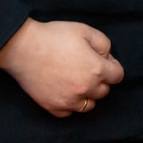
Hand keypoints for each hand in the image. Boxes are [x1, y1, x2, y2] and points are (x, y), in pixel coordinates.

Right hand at [0, 18, 123, 116]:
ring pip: (89, 105)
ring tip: (77, 79)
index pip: (118, 76)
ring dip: (88, 94)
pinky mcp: (53, 106)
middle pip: (104, 91)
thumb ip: (104, 44)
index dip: (112, 65)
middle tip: (86, 66)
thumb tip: (108, 57)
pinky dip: (70, 104)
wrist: (23, 48)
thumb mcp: (85, 30)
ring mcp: (68, 100)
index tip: (102, 60)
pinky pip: (69, 112)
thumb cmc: (54, 36)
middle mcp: (85, 88)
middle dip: (100, 79)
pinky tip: (65, 90)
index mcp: (96, 70)